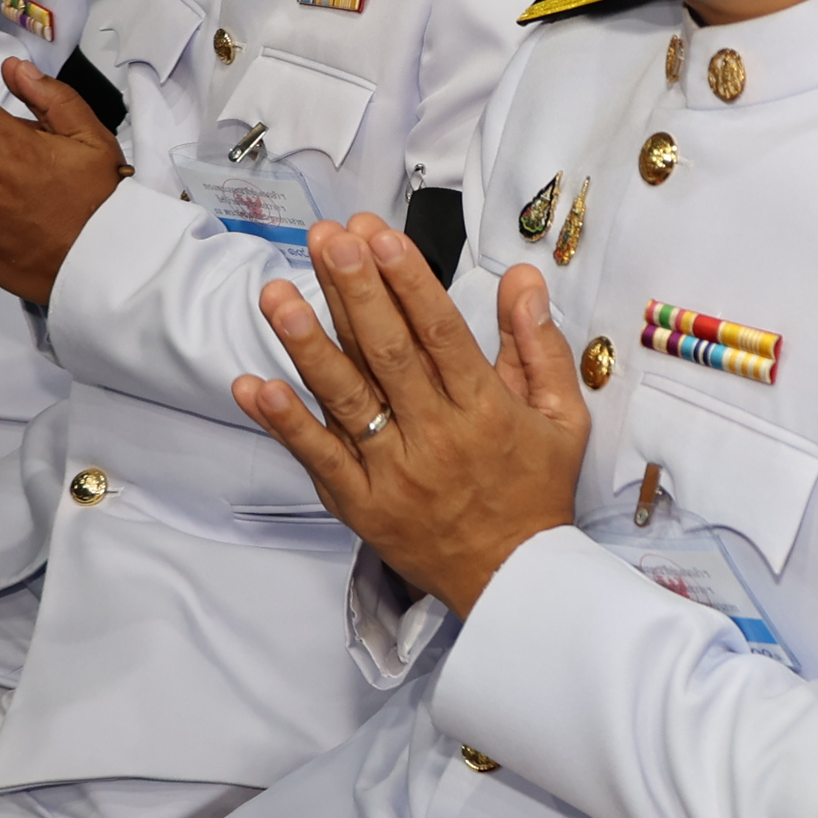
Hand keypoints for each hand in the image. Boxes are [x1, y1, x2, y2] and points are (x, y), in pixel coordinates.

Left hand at [233, 220, 588, 617]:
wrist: (514, 579)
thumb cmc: (535, 490)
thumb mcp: (563, 416)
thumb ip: (539, 345)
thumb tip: (521, 280)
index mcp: (487, 411)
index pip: (443, 335)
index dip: (410, 284)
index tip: (382, 238)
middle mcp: (438, 437)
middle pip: (389, 355)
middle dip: (355, 292)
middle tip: (329, 242)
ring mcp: (394, 473)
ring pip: (347, 400)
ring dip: (309, 345)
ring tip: (278, 295)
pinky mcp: (361, 504)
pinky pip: (319, 459)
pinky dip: (285, 423)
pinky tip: (254, 385)